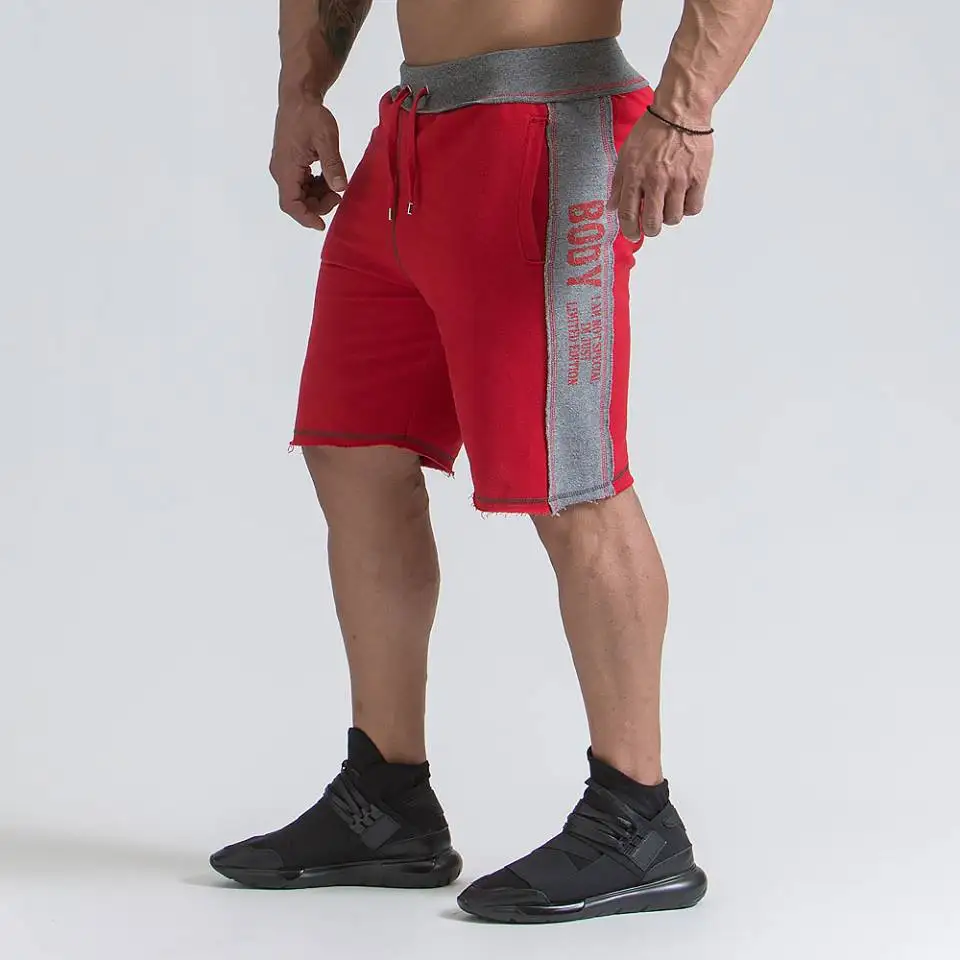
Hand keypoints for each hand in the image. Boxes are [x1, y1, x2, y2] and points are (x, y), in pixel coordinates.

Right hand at [270, 98, 347, 229]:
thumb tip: (340, 188)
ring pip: (299, 194)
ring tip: (335, 185)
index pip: (291, 204)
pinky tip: (328, 178)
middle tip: (338, 196)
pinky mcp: (290, 164)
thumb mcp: (326, 138)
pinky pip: (301, 184)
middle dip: (317, 205)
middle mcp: (280, 171)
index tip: (322, 225)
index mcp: (285, 168)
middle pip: (296, 202)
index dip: (306, 217)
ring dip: (317, 196)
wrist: (298, 96)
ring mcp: (284, 168)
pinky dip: (315, 187)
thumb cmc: (310, 114)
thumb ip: (332, 164)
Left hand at [609, 109, 713, 239]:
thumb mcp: (626, 153)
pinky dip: (688, 208)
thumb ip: (618, 183)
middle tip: (652, 223)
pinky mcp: (698, 178)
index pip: (628, 214)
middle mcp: (655, 181)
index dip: (629, 230)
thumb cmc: (652, 130)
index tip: (632, 234)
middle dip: (650, 229)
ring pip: (673, 218)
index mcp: (635, 175)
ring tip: (668, 204)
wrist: (680, 111)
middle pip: (652, 223)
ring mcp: (678, 180)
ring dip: (669, 217)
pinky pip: (693, 208)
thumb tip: (611, 207)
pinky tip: (684, 198)